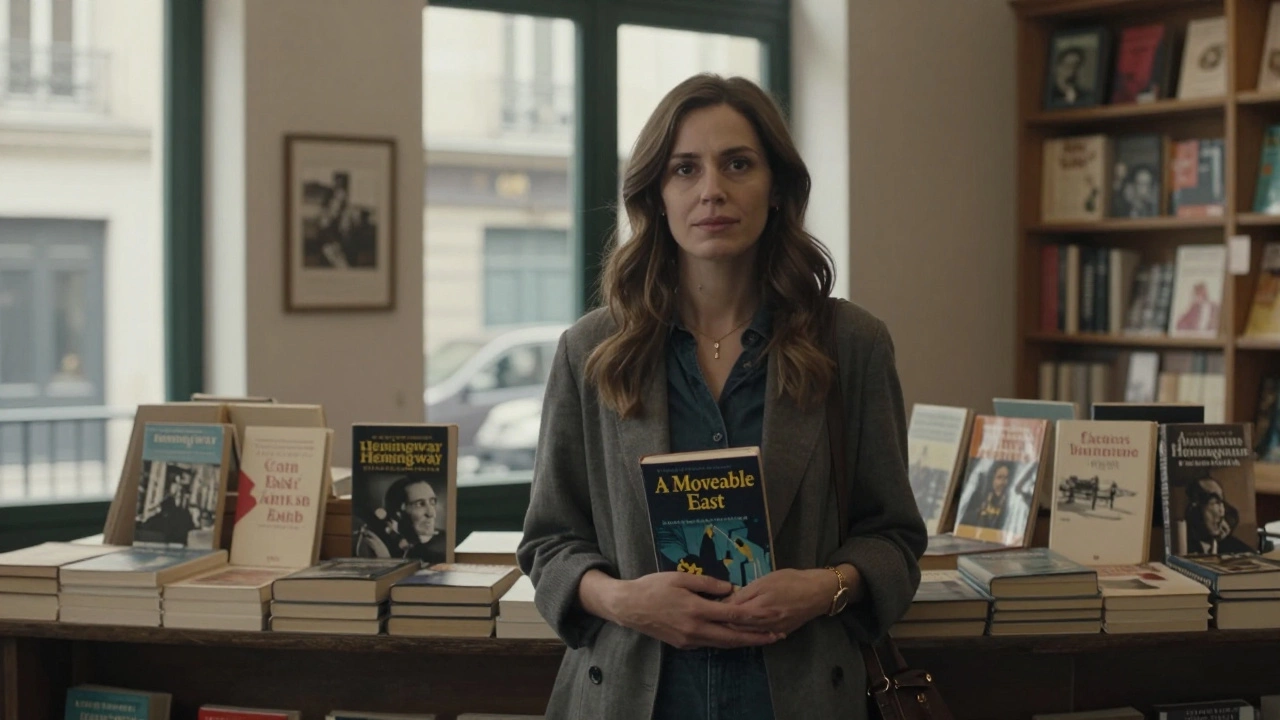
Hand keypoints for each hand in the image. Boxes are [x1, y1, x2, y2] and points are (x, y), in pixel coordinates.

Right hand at [605, 572, 783, 649]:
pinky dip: (725, 641)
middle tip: (777, 636)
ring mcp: (689, 640)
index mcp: (696, 610)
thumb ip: (707, 583)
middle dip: (756, 638)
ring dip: (743, 641)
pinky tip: (735, 636)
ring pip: (722, 643)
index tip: (772, 617)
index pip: (732, 616)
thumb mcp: (680, 577)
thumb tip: (731, 589)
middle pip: (732, 637)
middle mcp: (695, 629)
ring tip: (762, 638)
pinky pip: (709, 643)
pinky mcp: (683, 644)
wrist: (628, 607)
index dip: (755, 617)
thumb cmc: (653, 587)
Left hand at [721, 568, 848, 635]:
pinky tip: (744, 626)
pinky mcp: (781, 634)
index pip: (731, 616)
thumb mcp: (765, 581)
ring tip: (725, 621)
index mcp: (759, 609)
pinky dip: (750, 632)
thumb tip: (726, 601)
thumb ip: (745, 593)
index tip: (708, 607)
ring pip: (748, 635)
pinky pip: (761, 636)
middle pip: (737, 628)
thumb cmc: (791, 581)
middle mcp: (764, 625)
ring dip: (735, 629)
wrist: (818, 592)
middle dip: (724, 622)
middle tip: (713, 615)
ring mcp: (773, 632)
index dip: (718, 613)